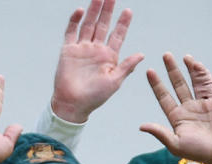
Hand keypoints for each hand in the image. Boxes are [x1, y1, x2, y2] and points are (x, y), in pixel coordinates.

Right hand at [50, 0, 143, 122]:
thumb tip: (142, 55)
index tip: (128, 11)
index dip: (122, 23)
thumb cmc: (96, 97)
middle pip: (103, 25)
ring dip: (93, 10)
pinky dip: (75, 21)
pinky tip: (81, 10)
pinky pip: (72, 31)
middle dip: (108, 10)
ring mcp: (82, 48)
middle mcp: (96, 50)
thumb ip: (127, 66)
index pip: (117, 35)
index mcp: (109, 57)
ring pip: (88, 24)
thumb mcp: (115, 81)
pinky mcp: (68, 50)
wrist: (73, 104)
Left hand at [139, 53, 211, 163]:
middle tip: (166, 55)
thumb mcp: (176, 144)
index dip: (156, 84)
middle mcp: (188, 108)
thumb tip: (142, 126)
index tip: (149, 71)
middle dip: (171, 70)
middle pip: (178, 85)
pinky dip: (203, 74)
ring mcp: (202, 104)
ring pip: (193, 82)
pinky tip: (197, 65)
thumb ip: (160, 133)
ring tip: (184, 57)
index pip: (164, 97)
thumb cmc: (199, 152)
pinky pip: (207, 85)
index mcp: (177, 117)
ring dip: (188, 69)